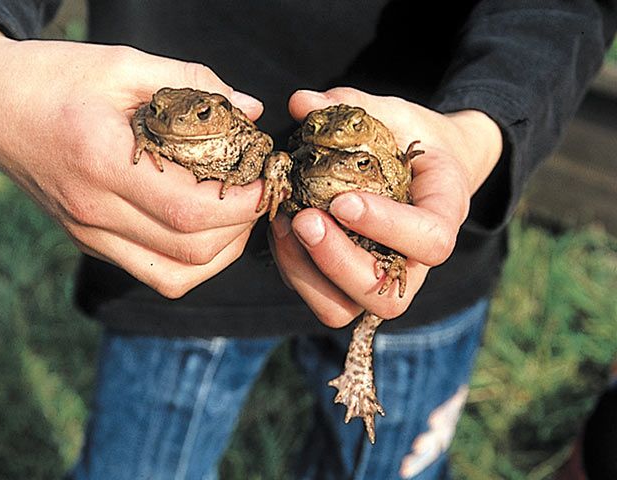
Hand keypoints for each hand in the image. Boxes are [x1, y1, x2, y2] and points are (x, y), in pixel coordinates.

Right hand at [0, 15, 266, 297]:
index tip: (264, 177)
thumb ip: (190, 83)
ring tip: (236, 213)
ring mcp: (88, 232)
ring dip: (221, 251)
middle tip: (256, 191)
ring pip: (176, 274)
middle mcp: (93, 209)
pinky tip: (204, 228)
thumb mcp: (121, 63)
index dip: (241, 202)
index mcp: (100, 159)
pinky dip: (192, 262)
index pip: (189, 209)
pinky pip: (153, 272)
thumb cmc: (54, 77)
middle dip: (241, 226)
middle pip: (191, 248)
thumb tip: (251, 109)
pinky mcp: (89, 241)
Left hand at [270, 88, 502, 326]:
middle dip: (338, 261)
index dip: (387, 227)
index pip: (430, 241)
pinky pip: (318, 297)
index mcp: (444, 216)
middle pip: (386, 299)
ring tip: (285, 225)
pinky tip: (280, 228)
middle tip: (305, 218)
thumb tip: (301, 102)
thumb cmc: (410, 138)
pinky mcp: (346, 283)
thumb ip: (354, 106)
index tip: (343, 200)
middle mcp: (415, 263)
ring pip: (346, 310)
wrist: (422, 167)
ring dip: (308, 273)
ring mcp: (379, 278)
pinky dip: (292, 269)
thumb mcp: (394, 114)